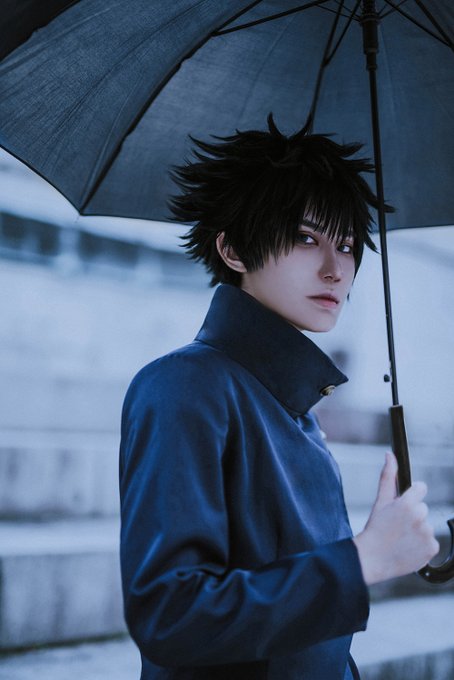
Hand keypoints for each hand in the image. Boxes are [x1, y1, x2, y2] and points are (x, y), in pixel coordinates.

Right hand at [353, 452, 439, 585]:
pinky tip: (408, 547)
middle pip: (423, 508)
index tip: (404, 505)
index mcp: (407, 503)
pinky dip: (421, 545)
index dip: (412, 495)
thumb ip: (388, 476)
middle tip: (397, 525)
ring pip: (426, 525)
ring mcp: (427, 534)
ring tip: (401, 538)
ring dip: (417, 530)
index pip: (421, 488)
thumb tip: (390, 455)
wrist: (373, 559)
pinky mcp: (432, 548)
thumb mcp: (380, 501)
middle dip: (412, 514)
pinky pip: (431, 541)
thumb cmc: (375, 528)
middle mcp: (419, 517)